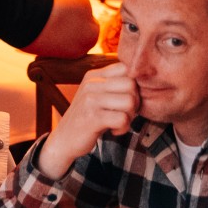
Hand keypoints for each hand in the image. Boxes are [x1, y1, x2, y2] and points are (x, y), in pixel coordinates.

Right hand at [38, 62, 136, 180]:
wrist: (64, 139)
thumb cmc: (87, 117)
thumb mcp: (96, 95)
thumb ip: (113, 84)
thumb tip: (142, 77)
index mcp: (93, 76)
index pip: (125, 67)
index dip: (134, 83)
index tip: (128, 97)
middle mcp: (91, 84)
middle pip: (131, 84)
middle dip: (135, 101)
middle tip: (126, 112)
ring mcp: (90, 100)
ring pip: (130, 101)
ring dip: (130, 116)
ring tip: (119, 121)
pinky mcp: (92, 118)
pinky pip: (123, 119)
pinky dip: (123, 128)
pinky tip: (114, 130)